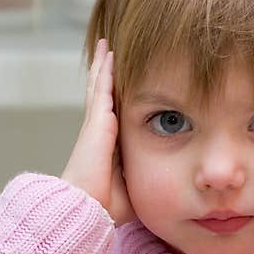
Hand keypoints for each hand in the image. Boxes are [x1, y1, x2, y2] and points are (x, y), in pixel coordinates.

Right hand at [61, 39, 135, 226]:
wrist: (86, 208)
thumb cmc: (106, 206)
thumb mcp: (133, 186)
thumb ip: (144, 176)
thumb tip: (166, 179)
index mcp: (107, 147)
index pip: (114, 116)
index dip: (116, 99)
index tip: (123, 87)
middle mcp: (99, 132)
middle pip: (103, 96)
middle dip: (106, 76)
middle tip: (108, 54)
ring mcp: (95, 124)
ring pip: (100, 86)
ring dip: (103, 66)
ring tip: (105, 46)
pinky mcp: (96, 121)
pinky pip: (101, 87)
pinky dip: (104, 69)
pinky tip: (108, 52)